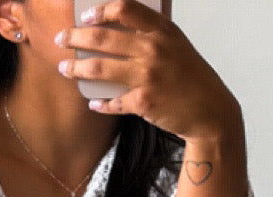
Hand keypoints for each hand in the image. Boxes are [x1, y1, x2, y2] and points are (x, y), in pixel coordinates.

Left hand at [56, 0, 241, 142]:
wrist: (210, 111)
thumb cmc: (191, 77)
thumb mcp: (177, 45)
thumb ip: (152, 34)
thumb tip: (119, 28)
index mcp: (161, 31)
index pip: (126, 8)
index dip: (101, 10)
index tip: (85, 17)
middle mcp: (153, 49)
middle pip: (103, 38)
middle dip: (76, 37)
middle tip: (61, 39)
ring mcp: (147, 76)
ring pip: (100, 69)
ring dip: (77, 69)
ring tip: (64, 69)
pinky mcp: (143, 102)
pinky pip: (112, 102)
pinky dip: (100, 103)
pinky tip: (93, 103)